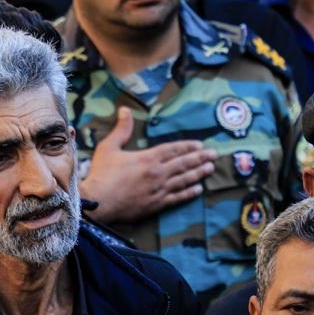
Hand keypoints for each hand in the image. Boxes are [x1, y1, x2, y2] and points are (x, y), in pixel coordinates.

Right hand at [79, 108, 215, 224]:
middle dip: (200, 158)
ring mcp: (158, 190)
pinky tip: (198, 190)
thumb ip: (121, 129)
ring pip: (184, 180)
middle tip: (214, 155)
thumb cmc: (101, 174)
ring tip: (210, 169)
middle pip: (183, 164)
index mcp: (147, 158)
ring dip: (198, 174)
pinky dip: (189, 193)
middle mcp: (157, 173)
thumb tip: (125, 109)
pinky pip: (177, 198)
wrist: (98, 202)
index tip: (200, 145)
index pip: (173, 150)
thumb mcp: (109, 147)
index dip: (188, 147)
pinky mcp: (156, 205)